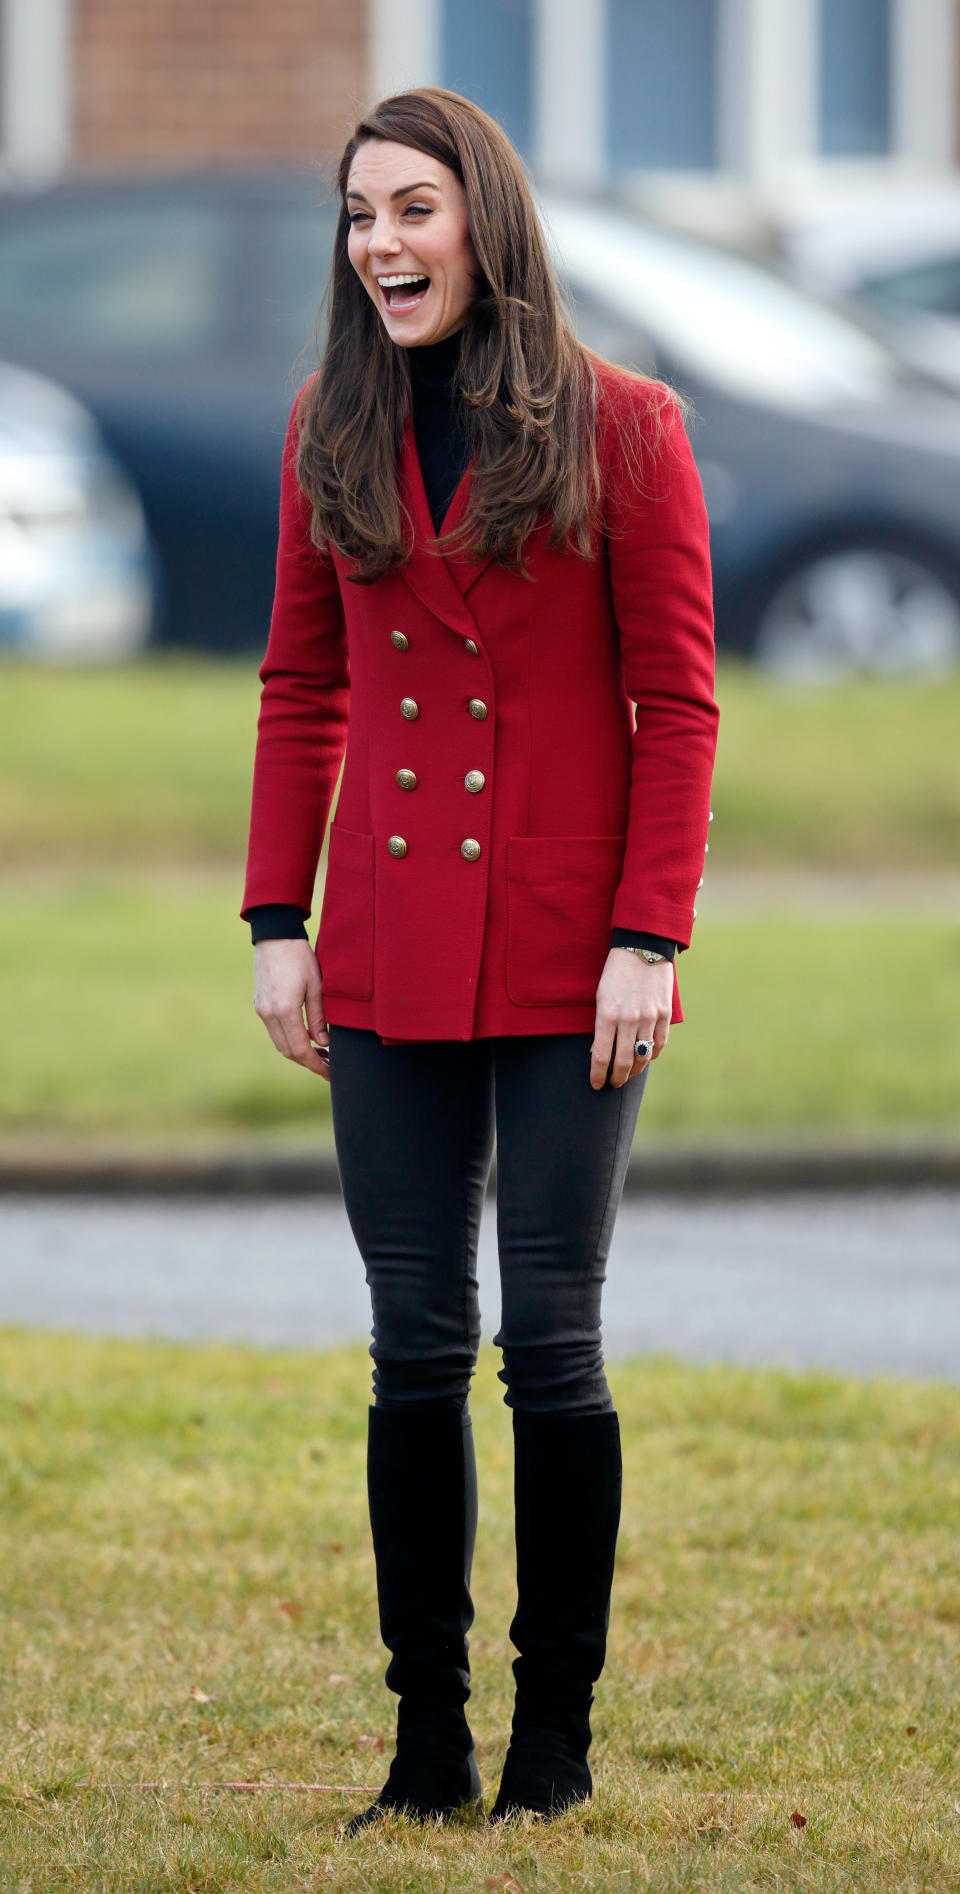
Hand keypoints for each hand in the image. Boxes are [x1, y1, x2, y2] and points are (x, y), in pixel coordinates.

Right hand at [253, 939, 329, 1080]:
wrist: (275, 936)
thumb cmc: (300, 957)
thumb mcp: (316, 986)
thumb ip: (318, 1017)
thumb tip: (323, 1043)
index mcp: (285, 1010)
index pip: (301, 1049)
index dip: (316, 1065)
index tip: (330, 1073)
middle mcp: (269, 1014)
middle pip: (288, 1051)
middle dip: (308, 1062)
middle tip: (328, 1066)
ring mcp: (262, 1010)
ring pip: (280, 1043)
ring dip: (298, 1052)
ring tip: (320, 1053)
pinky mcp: (260, 1004)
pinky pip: (274, 1031)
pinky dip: (289, 1039)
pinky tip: (305, 1038)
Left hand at [590, 949, 671, 1088]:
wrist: (642, 947)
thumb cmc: (615, 972)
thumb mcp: (601, 997)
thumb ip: (601, 1025)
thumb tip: (599, 1051)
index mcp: (607, 1014)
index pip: (601, 1056)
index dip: (598, 1075)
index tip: (596, 1084)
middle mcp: (628, 1019)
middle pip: (623, 1061)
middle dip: (617, 1078)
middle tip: (613, 1084)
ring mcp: (649, 1017)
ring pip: (643, 1056)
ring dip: (635, 1070)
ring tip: (628, 1075)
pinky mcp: (664, 1014)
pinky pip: (659, 1044)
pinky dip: (652, 1055)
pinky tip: (645, 1058)